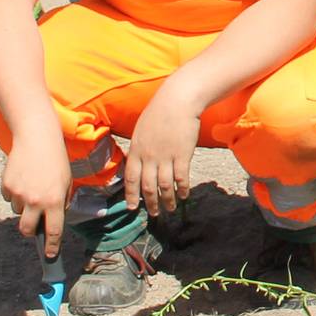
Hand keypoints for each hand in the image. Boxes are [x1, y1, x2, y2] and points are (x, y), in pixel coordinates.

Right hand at [2, 137, 71, 258]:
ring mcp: (19, 194)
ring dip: (24, 205)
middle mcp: (36, 201)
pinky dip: (14, 193)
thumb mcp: (66, 182)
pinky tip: (22, 178)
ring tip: (32, 185)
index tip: (50, 255)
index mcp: (55, 201)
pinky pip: (9, 198)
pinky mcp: (7, 186)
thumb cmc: (55, 160)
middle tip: (34, 226)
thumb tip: (52, 219)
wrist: (37, 138)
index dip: (52, 247)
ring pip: (18, 211)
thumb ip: (60, 202)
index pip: (53, 231)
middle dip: (30, 231)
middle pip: (27, 230)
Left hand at [121, 90, 199, 214]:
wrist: (177, 101)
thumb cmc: (159, 112)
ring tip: (170, 208)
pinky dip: (182, 189)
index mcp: (136, 150)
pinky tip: (184, 195)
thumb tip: (136, 162)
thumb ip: (138, 148)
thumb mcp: (141, 130)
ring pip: (164, 186)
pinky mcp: (182, 155)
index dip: (131, 195)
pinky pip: (181, 178)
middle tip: (153, 214)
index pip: (131, 178)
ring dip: (167, 200)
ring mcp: (166, 156)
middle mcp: (149, 156)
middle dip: (150, 203)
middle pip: (148, 186)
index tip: (132, 207)